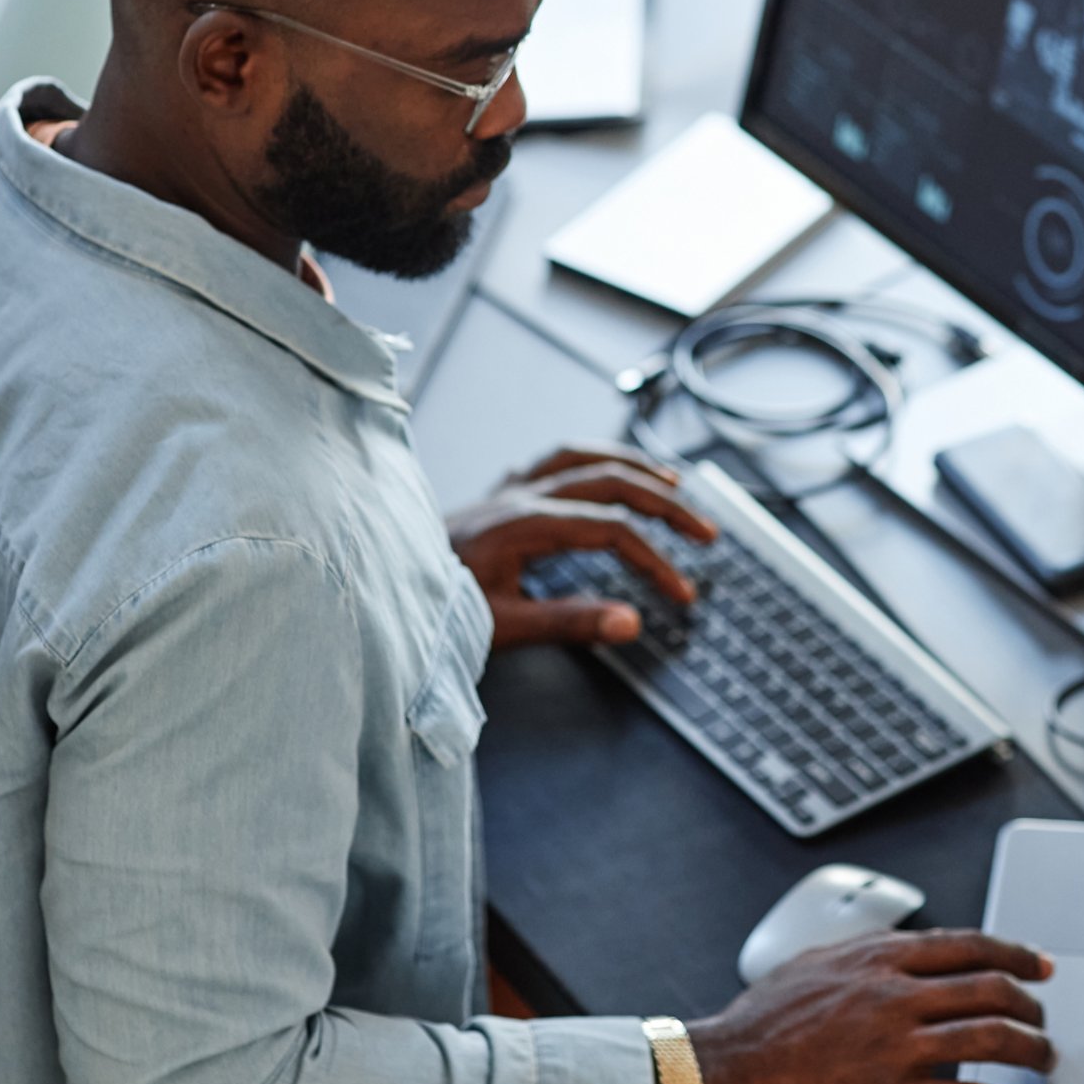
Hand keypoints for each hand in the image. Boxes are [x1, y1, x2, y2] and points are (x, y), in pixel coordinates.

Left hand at [447, 443, 716, 648]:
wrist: (377, 586)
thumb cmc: (432, 610)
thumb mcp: (502, 626)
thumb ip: (569, 623)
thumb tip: (632, 623)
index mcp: (523, 524)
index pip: (612, 531)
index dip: (655, 560)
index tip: (682, 594)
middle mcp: (517, 495)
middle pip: (609, 480)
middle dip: (665, 503)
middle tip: (705, 532)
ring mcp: (505, 489)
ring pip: (582, 457)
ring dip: (633, 466)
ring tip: (673, 481)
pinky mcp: (496, 495)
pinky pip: (553, 461)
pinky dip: (590, 461)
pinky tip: (604, 471)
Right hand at [684, 929, 1065, 1083]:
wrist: (722, 1071)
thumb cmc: (757, 1024)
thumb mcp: (810, 965)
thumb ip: (857, 957)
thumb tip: (886, 954)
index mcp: (874, 958)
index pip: (965, 944)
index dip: (1014, 952)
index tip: (1039, 965)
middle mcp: (892, 993)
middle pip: (989, 988)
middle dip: (1031, 1006)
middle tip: (1043, 1022)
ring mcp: (895, 1043)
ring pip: (991, 1038)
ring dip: (1034, 1052)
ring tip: (1047, 1064)